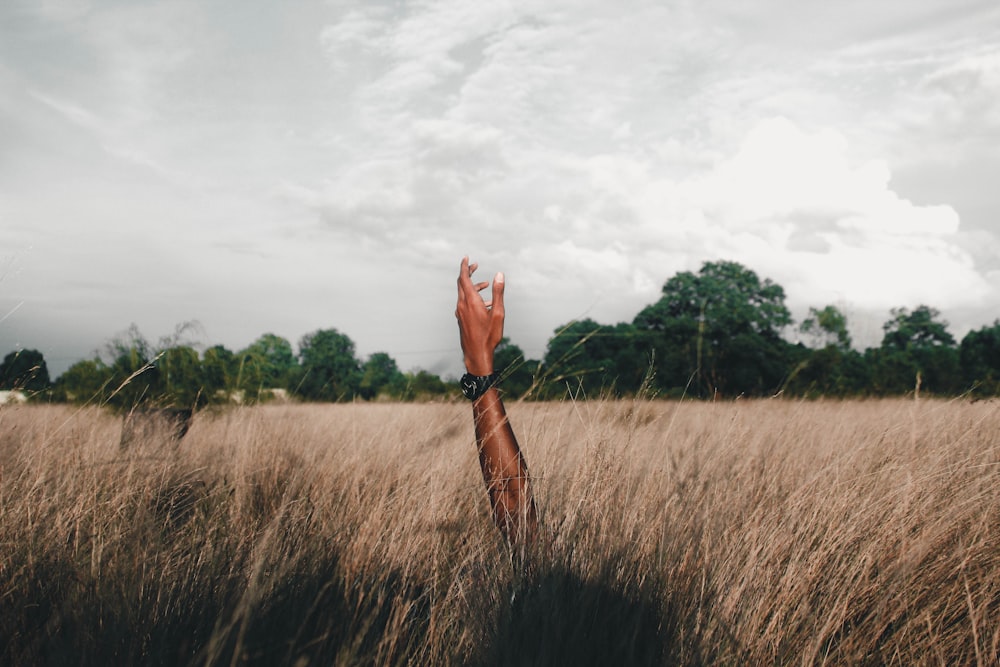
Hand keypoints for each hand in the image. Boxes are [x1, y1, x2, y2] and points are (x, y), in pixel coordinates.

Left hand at [456, 256, 504, 375]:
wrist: (477, 355)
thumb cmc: (489, 336)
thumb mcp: (498, 313)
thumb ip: (498, 292)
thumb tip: (499, 274)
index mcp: (470, 301)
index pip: (463, 278)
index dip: (465, 267)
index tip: (466, 258)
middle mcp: (462, 305)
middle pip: (461, 284)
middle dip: (468, 273)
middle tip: (476, 266)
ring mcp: (460, 313)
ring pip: (464, 294)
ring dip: (474, 287)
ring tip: (486, 285)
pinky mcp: (461, 319)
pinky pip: (465, 303)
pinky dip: (473, 297)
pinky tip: (485, 303)